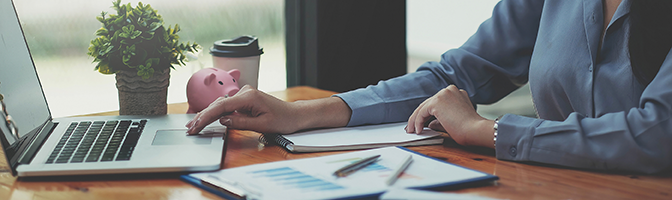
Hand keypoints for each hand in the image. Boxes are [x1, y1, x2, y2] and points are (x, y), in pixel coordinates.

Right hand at [186, 85, 300, 134]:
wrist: (294, 115)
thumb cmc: (282, 119)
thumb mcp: (261, 126)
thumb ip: (240, 123)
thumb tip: (223, 120)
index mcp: (249, 97)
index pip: (222, 106)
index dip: (206, 116)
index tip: (196, 126)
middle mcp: (245, 92)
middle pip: (218, 104)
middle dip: (202, 116)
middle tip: (190, 129)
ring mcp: (244, 94)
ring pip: (221, 104)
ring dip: (207, 114)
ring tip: (193, 125)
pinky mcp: (244, 99)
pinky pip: (227, 105)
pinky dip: (216, 112)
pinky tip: (205, 119)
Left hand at [406, 85, 493, 147]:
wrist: (476, 130)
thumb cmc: (470, 129)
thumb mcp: (452, 122)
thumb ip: (440, 121)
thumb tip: (430, 124)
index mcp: (456, 93)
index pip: (436, 102)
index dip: (427, 113)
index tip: (420, 123)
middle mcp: (449, 90)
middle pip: (428, 103)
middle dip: (418, 116)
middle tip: (411, 127)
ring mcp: (443, 94)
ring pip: (423, 107)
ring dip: (415, 120)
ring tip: (412, 130)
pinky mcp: (437, 101)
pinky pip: (422, 112)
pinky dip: (418, 122)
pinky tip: (418, 130)